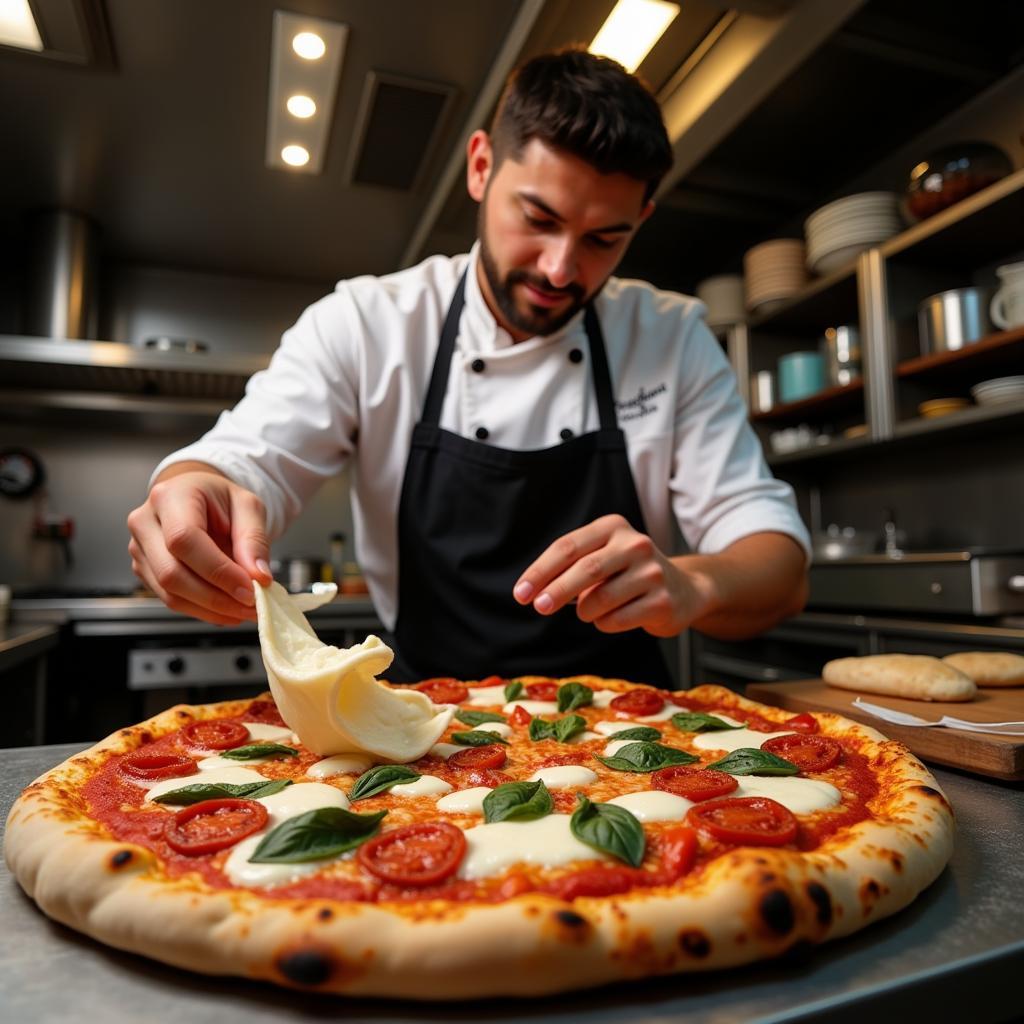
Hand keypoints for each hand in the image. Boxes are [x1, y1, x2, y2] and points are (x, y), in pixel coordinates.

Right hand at [127, 465, 272, 624]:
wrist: (201, 498)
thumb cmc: (221, 499)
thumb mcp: (249, 507)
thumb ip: (254, 540)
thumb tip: (258, 576)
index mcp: (170, 496)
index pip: (184, 539)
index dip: (217, 570)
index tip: (248, 589)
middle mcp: (146, 522)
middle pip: (171, 573)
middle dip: (216, 597)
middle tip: (252, 605)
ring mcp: (140, 549)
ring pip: (170, 593)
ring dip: (212, 609)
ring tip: (245, 609)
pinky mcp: (145, 570)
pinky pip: (171, 599)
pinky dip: (203, 610)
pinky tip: (228, 608)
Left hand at [512, 514, 712, 636]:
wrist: (683, 589)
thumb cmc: (628, 573)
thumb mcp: (602, 557)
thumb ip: (569, 567)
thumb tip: (532, 590)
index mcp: (613, 527)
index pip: (567, 547)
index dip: (540, 571)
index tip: (520, 593)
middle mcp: (635, 544)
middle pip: (585, 569)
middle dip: (556, 591)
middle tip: (539, 607)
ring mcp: (652, 572)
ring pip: (599, 600)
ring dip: (585, 612)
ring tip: (589, 610)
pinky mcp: (662, 601)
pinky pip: (616, 620)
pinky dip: (604, 623)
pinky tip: (613, 617)